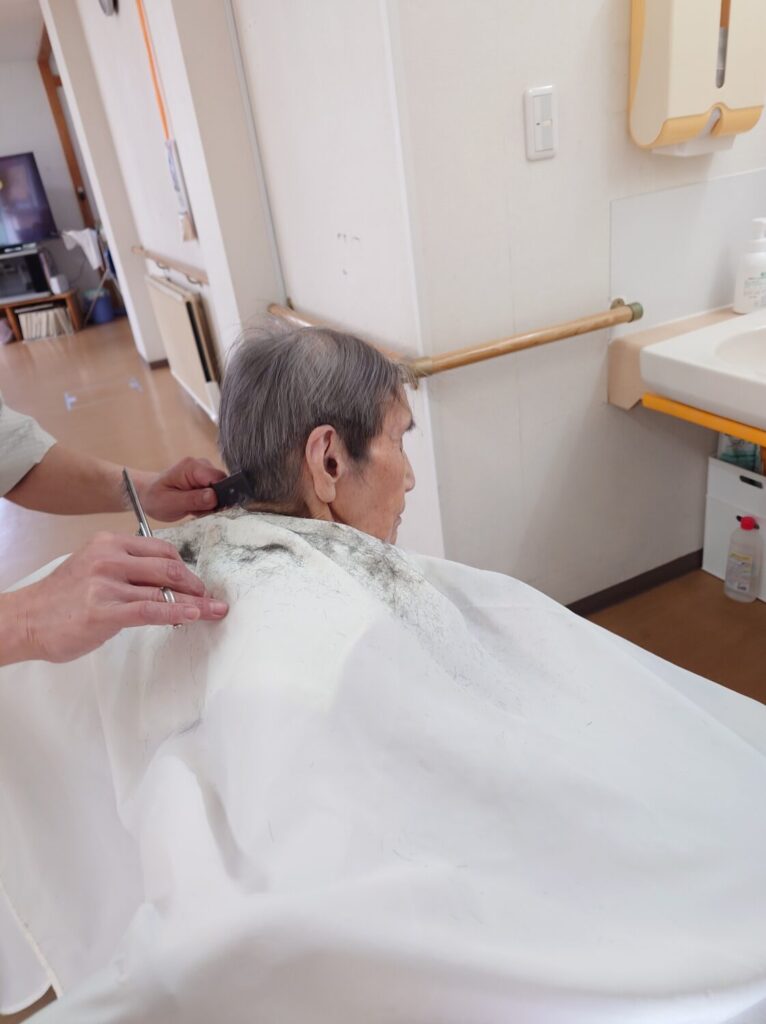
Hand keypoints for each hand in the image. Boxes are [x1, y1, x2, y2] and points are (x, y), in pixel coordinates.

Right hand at [2, 532, 227, 665]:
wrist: (26, 619)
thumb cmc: (62, 598)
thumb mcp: (93, 568)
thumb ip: (126, 568)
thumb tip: (165, 581)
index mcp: (109, 543)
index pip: (161, 549)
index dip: (184, 567)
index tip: (196, 582)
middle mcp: (109, 558)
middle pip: (168, 566)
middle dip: (194, 583)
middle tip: (208, 598)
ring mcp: (107, 584)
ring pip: (164, 588)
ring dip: (194, 602)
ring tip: (212, 610)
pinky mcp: (105, 611)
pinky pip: (151, 609)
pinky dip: (177, 612)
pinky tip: (193, 616)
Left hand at [134, 458, 226, 521]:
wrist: (147, 495)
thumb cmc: (154, 498)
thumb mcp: (170, 503)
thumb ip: (193, 500)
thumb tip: (214, 497)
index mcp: (191, 467)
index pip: (218, 478)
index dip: (218, 495)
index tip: (207, 507)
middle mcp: (200, 465)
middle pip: (222, 484)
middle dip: (213, 502)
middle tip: (195, 510)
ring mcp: (204, 472)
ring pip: (220, 491)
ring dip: (209, 504)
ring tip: (192, 508)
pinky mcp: (205, 480)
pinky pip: (216, 494)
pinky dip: (207, 504)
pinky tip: (194, 506)